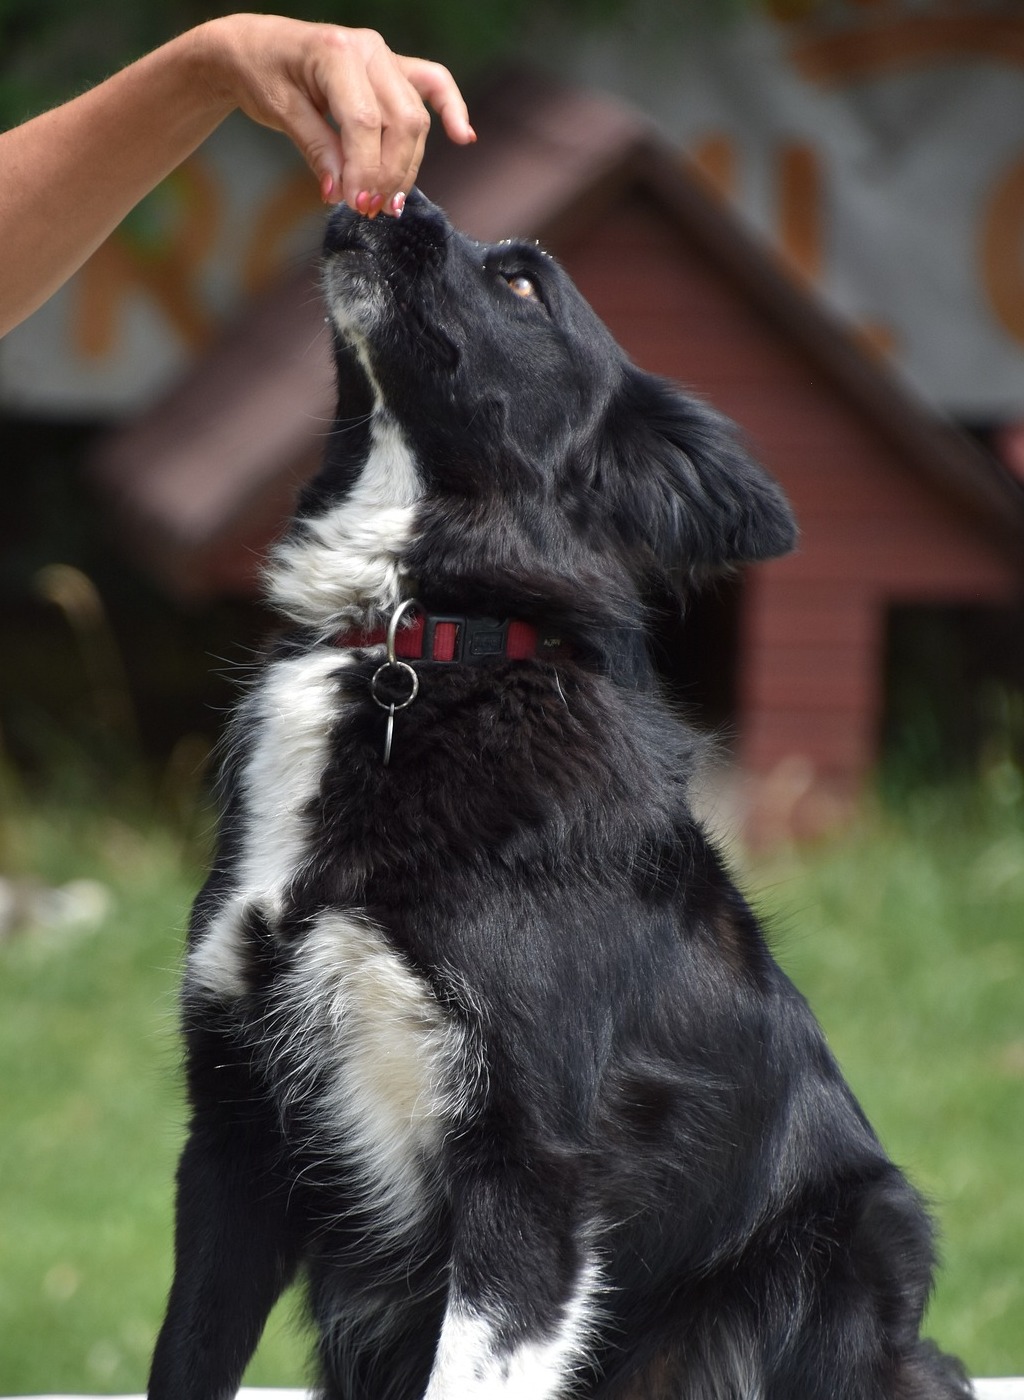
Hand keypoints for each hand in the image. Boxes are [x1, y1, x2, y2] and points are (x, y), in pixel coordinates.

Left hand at [201, 16, 475, 213]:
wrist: (256, 46)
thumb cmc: (263, 73)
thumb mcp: (281, 113)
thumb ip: (318, 150)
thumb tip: (341, 193)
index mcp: (337, 53)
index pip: (364, 122)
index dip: (365, 170)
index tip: (356, 205)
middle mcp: (368, 50)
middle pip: (400, 122)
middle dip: (388, 173)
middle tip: (369, 209)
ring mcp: (385, 57)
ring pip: (415, 118)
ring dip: (407, 165)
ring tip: (387, 202)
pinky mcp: (393, 69)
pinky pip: (433, 84)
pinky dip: (451, 109)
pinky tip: (463, 136)